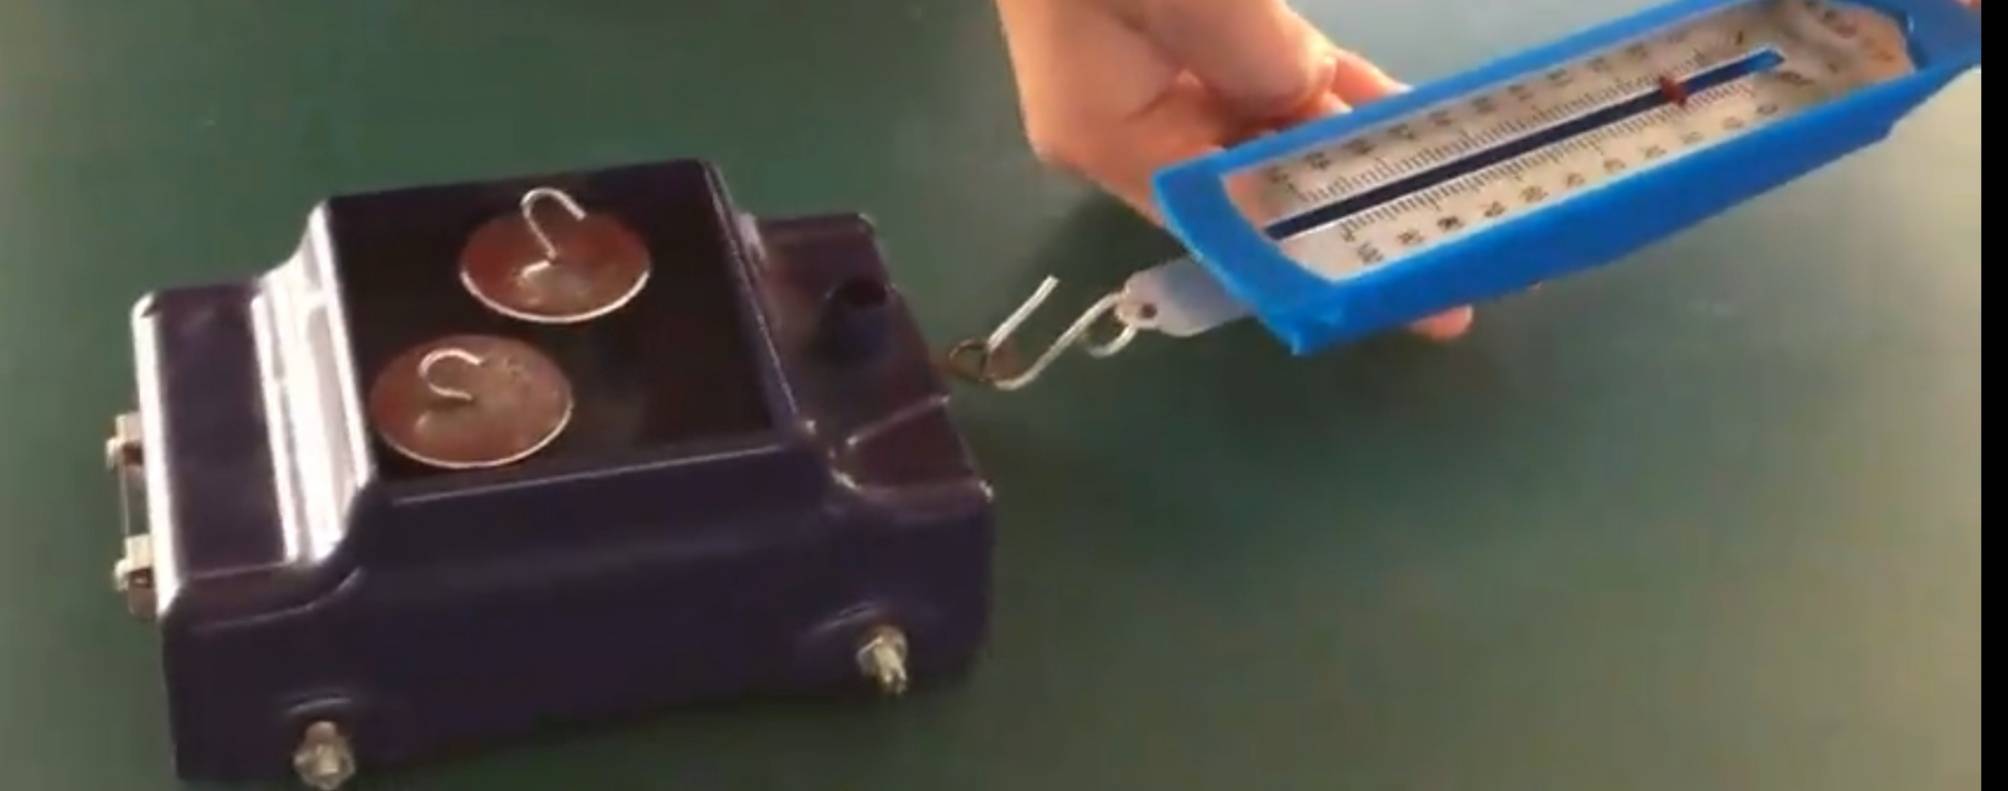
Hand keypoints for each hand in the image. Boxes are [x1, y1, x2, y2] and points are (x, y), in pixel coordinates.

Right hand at [993, 0, 1474, 340]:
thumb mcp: (1198, 1)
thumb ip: (1263, 67)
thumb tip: (1315, 113)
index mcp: (1103, 133)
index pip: (1225, 222)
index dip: (1318, 256)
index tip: (1408, 291)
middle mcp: (1122, 119)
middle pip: (1250, 185)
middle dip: (1348, 210)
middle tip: (1450, 252)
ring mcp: (1151, 66)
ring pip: (1268, 128)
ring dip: (1352, 153)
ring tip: (1446, 190)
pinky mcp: (1184, 20)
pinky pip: (1265, 72)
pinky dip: (1329, 93)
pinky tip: (1398, 117)